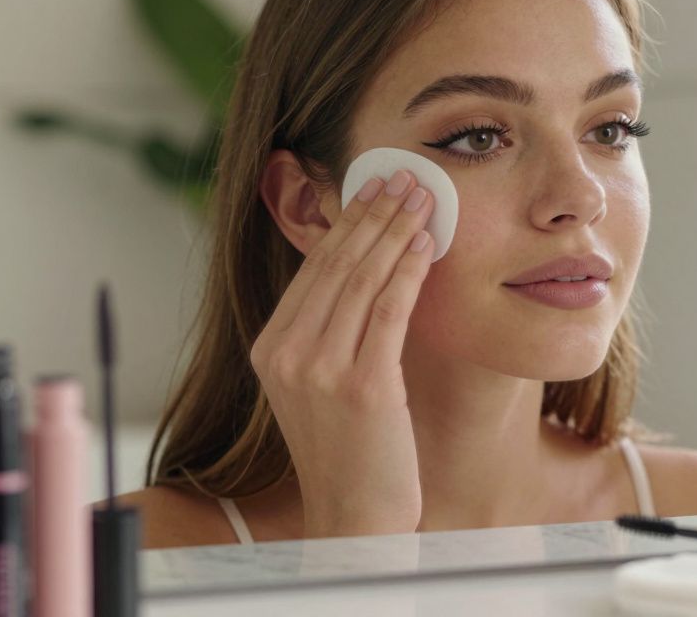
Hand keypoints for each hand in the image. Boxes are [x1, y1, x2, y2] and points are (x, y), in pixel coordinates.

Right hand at [250, 169, 434, 536]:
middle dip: (373, 214)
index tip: (372, 191)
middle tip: (403, 177)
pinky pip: (390, 311)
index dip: (346, 224)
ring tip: (422, 199)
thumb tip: (361, 272)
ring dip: (396, 231)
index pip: (313, 271)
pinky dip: (409, 271)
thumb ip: (326, 334)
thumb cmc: (348, 453)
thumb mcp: (317, 387)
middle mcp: (286, 355)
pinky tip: (426, 245)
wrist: (355, 520)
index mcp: (270, 350)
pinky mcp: (363, 385)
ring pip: (362, 279)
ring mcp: (321, 370)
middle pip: (336, 265)